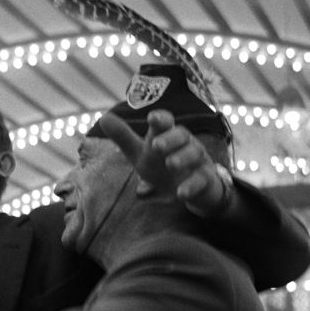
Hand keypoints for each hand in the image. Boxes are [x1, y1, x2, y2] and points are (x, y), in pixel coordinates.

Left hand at [100, 110, 230, 214]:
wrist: (192, 189)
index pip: (166, 122)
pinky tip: (181, 193)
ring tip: (170, 164)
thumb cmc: (163, 166)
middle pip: (182, 135)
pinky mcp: (205, 180)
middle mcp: (185, 144)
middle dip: (170, 138)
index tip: (152, 118)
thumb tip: (104, 118)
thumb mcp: (142, 153)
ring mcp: (198, 161)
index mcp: (168, 135)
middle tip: (156, 145)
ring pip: (194, 154)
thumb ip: (124, 138)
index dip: (161, 119)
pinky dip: (191, 186)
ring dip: (182, 158)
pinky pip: (201, 180)